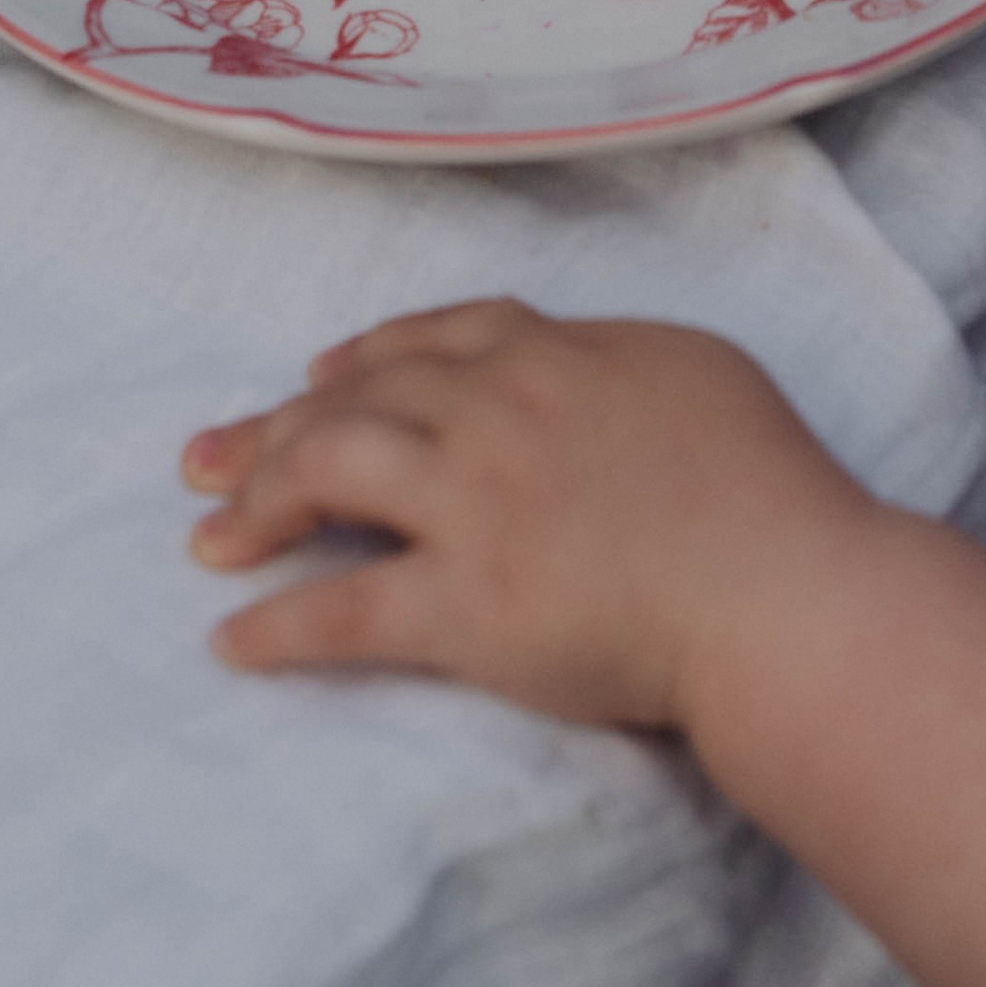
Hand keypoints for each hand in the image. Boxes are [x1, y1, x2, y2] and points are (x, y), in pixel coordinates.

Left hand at [180, 299, 888, 726]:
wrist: (782, 586)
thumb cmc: (768, 487)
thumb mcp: (697, 373)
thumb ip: (615, 361)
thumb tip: (576, 367)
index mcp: (553, 355)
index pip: (433, 342)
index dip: (364, 357)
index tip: (316, 375)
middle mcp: (495, 411)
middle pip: (356, 400)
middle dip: (269, 428)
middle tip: (203, 460)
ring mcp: (472, 505)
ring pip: (328, 475)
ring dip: (254, 506)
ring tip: (209, 542)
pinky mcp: (463, 604)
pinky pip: (345, 612)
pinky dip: (279, 628)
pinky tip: (233, 643)